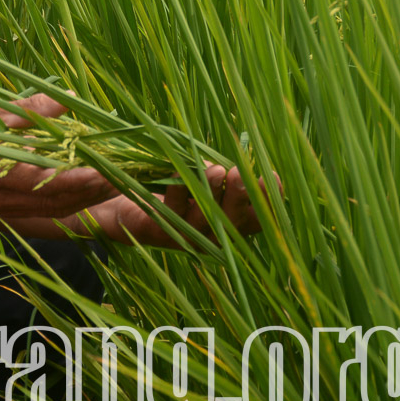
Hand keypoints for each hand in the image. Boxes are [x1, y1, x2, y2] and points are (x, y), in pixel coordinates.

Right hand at [0, 94, 116, 219]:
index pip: (49, 184)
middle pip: (59, 203)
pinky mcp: (8, 216)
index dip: (81, 180)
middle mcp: (5, 202)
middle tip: (124, 175)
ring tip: (113, 182)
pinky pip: (46, 213)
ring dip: (87, 200)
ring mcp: (6, 213)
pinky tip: (87, 190)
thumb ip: (33, 109)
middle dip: (93, 192)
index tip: (106, 170)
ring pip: (56, 212)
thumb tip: (69, 97)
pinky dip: (70, 203)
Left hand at [84, 164, 269, 247]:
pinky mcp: (159, 230)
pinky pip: (172, 212)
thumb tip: (236, 163)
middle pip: (232, 224)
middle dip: (238, 197)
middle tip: (240, 173)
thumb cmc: (176, 190)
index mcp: (228, 224)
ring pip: (204, 219)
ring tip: (214, 170)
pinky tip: (180, 175)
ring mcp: (186, 237)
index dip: (268, 202)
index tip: (271, 176)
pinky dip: (178, 190)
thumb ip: (222, 176)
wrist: (129, 206)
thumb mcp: (204, 180)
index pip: (256, 218)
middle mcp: (211, 236)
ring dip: (210, 192)